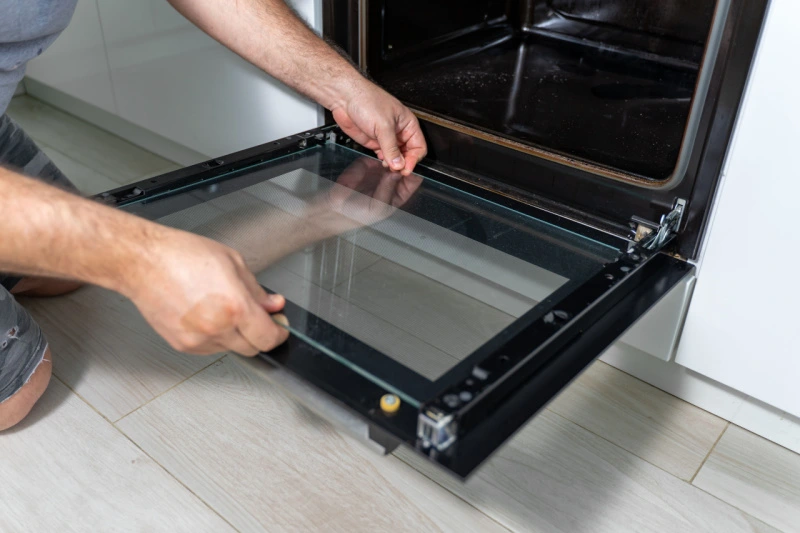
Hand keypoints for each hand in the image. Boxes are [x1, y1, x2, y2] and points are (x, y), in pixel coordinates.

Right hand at [124, 228, 288, 355]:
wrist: (142, 263)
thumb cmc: (181, 256)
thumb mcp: (232, 262)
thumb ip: (257, 289)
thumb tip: (273, 305)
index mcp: (235, 306)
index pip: (268, 337)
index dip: (279, 333)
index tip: (280, 327)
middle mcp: (217, 328)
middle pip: (252, 348)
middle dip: (259, 334)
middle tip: (256, 316)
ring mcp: (197, 340)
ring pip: (230, 349)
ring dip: (235, 335)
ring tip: (221, 307)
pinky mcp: (182, 345)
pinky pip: (209, 348)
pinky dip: (215, 337)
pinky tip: (206, 314)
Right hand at [322, 156, 422, 226]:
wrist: (335, 207)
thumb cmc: (356, 214)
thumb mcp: (377, 206)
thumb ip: (387, 189)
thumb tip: (397, 173)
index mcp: (396, 196)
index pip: (412, 182)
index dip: (414, 173)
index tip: (414, 165)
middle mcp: (390, 183)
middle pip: (403, 168)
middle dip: (405, 161)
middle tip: (405, 156)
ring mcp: (379, 172)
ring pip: (392, 159)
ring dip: (394, 155)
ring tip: (393, 154)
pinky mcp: (368, 164)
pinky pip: (379, 155)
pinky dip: (382, 152)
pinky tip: (383, 153)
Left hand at [331, 81, 426, 175]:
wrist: (345, 98)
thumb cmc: (367, 100)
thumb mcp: (383, 125)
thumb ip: (391, 148)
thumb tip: (399, 164)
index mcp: (408, 123)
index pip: (418, 147)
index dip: (413, 159)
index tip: (406, 168)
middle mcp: (399, 131)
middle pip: (408, 154)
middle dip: (404, 163)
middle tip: (397, 170)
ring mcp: (386, 137)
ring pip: (396, 157)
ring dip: (393, 164)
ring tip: (388, 166)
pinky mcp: (375, 142)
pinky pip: (384, 156)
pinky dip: (384, 162)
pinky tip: (381, 162)